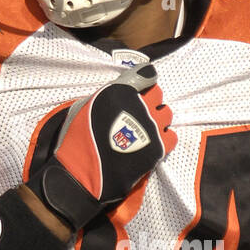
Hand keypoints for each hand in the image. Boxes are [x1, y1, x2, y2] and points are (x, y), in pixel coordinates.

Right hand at [27, 69, 176, 231]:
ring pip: (167, 114)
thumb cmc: (78, 139)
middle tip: (141, 112)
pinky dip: (164, 137)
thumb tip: (123, 92)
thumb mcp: (85, 106)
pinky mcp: (158, 147)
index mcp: (120, 91)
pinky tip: (152, 142)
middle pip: (158, 94)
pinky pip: (171, 136)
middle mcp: (139, 105)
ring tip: (147, 128)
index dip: (145, 80)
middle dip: (151, 101)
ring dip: (158, 118)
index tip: (145, 85)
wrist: (82, 174)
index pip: (145, 74)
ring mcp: (151, 126)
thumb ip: (108, 95)